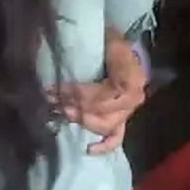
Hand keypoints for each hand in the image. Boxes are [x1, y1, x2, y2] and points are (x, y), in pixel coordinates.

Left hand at [52, 33, 147, 154]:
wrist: (127, 46)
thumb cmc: (115, 43)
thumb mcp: (110, 41)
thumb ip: (94, 52)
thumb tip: (66, 64)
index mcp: (132, 80)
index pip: (105, 95)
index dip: (81, 94)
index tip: (60, 88)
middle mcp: (133, 100)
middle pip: (102, 112)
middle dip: (77, 108)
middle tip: (56, 101)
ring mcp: (128, 112)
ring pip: (105, 125)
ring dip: (82, 120)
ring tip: (63, 112)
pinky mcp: (122, 119)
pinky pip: (116, 137)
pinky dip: (104, 146)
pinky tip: (88, 149)